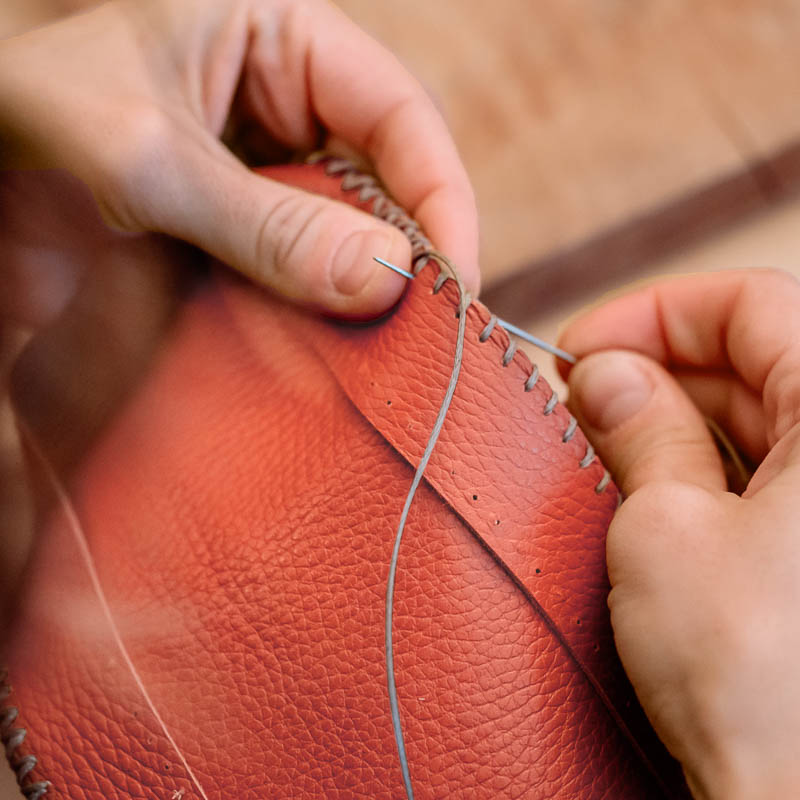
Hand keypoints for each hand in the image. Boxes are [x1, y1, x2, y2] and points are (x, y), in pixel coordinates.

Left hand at [0, 0, 478, 320]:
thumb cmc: (26, 117)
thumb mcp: (152, 159)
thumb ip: (269, 221)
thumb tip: (385, 278)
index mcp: (276, 34)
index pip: (399, 113)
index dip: (440, 195)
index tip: (454, 280)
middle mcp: (281, 99)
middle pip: (386, 177)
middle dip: (408, 250)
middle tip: (427, 330)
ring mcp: (262, 167)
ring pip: (347, 227)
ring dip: (364, 285)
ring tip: (386, 346)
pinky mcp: (238, 223)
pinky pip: (300, 262)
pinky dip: (317, 304)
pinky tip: (328, 343)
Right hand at [558, 269, 799, 799]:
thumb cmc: (763, 683)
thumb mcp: (667, 527)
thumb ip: (639, 428)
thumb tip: (604, 373)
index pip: (753, 303)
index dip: (655, 312)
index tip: (582, 346)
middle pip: (755, 358)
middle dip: (655, 368)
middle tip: (579, 398)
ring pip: (758, 418)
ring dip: (674, 420)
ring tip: (603, 444)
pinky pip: (767, 476)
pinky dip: (703, 468)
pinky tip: (647, 485)